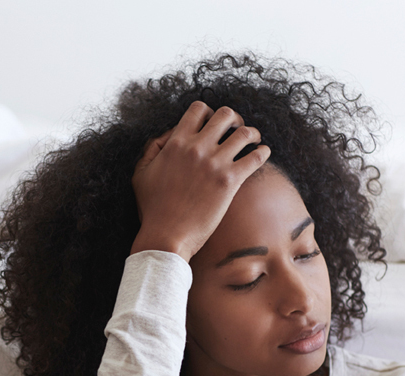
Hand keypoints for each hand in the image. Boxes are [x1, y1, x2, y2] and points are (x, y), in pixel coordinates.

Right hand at [131, 101, 270, 261]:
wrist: (166, 236)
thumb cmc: (152, 209)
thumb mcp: (141, 174)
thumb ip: (152, 149)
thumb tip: (168, 135)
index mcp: (176, 143)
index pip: (198, 109)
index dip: (209, 113)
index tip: (214, 124)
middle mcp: (196, 148)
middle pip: (225, 115)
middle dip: (234, 119)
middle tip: (236, 130)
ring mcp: (214, 163)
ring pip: (244, 133)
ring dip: (252, 133)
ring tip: (254, 140)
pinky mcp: (229, 181)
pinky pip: (255, 157)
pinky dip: (263, 152)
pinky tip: (263, 153)